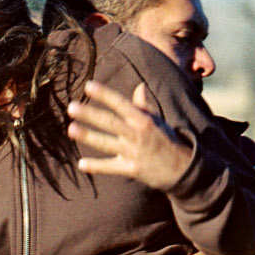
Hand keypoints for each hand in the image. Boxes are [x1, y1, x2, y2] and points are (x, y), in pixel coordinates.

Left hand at [68, 81, 192, 190]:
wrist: (183, 168)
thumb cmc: (166, 140)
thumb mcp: (158, 120)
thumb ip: (144, 105)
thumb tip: (139, 86)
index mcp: (143, 120)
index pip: (121, 104)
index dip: (104, 94)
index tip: (88, 85)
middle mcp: (137, 135)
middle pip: (110, 123)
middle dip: (90, 114)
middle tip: (71, 107)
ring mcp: (134, 153)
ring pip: (107, 144)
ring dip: (88, 136)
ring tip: (71, 129)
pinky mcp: (132, 169)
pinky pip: (111, 168)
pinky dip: (97, 166)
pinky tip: (81, 164)